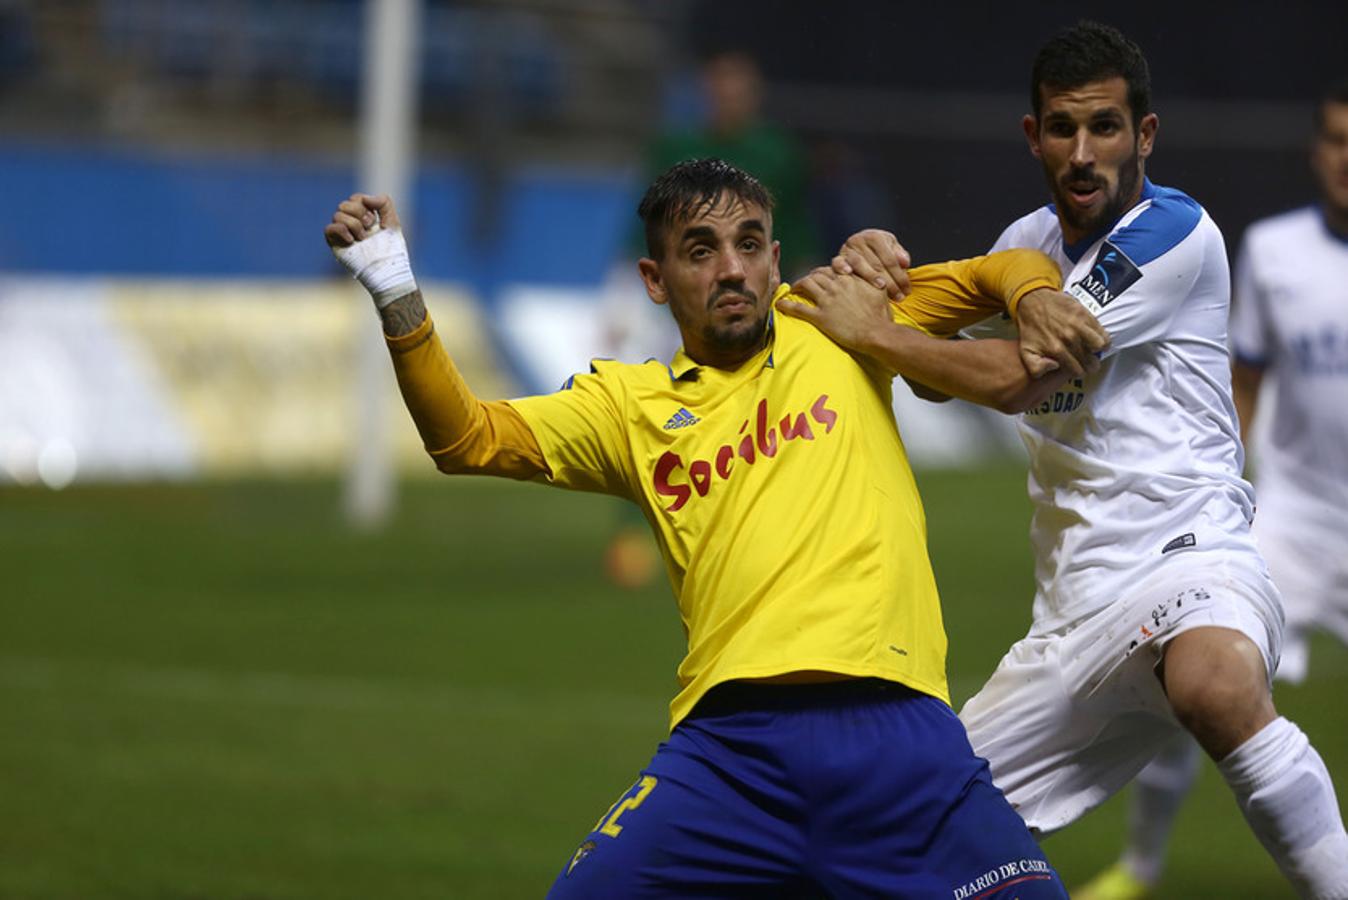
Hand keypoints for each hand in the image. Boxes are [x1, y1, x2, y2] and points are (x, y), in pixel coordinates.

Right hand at [324, 193, 401, 245]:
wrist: (386, 268)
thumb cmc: (390, 248)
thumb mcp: (392, 221)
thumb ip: (383, 202)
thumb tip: (364, 198)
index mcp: (363, 217)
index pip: (355, 198)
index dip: (364, 204)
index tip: (374, 219)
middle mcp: (350, 223)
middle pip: (344, 204)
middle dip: (359, 213)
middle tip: (369, 228)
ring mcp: (342, 233)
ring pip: (337, 215)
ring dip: (354, 225)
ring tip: (363, 238)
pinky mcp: (335, 244)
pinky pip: (329, 228)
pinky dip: (341, 231)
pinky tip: (352, 241)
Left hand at [779, 267, 894, 354]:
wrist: (876, 332)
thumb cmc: (881, 314)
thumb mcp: (879, 289)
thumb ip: (871, 277)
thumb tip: (870, 271)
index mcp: (849, 278)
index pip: (831, 268)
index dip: (823, 271)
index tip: (820, 275)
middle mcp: (836, 286)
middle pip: (816, 274)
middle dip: (809, 276)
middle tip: (805, 283)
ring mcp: (827, 301)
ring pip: (806, 285)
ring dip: (797, 286)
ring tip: (793, 290)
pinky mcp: (821, 317)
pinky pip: (798, 308)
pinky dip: (787, 305)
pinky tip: (779, 304)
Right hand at [832, 229, 911, 299]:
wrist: (860, 247)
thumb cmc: (880, 250)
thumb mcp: (892, 249)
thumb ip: (900, 255)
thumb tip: (905, 263)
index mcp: (875, 237)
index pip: (890, 259)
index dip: (900, 276)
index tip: (907, 290)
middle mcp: (860, 240)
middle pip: (877, 264)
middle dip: (890, 282)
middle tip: (899, 297)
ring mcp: (847, 249)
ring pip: (859, 264)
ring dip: (871, 277)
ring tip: (881, 289)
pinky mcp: (838, 258)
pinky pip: (838, 262)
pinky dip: (842, 267)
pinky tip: (848, 273)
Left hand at [1015, 288, 1109, 377]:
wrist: (1032, 300)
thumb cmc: (1031, 326)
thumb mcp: (1025, 351)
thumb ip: (1036, 367)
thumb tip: (1054, 368)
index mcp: (1056, 349)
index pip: (1077, 371)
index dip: (1079, 372)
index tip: (1079, 369)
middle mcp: (1069, 338)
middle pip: (1090, 361)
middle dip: (1090, 365)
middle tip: (1088, 362)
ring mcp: (1078, 326)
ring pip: (1100, 346)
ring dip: (1098, 350)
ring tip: (1092, 349)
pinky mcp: (1085, 315)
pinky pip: (1103, 332)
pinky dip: (1102, 337)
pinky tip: (1095, 338)